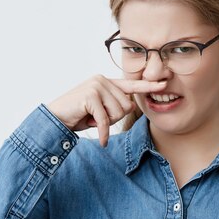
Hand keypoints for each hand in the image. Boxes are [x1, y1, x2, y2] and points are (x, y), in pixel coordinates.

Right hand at [47, 75, 165, 146]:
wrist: (55, 118)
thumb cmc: (77, 115)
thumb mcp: (99, 110)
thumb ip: (114, 104)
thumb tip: (132, 104)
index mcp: (106, 81)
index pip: (131, 84)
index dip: (148, 85)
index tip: (164, 84)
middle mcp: (102, 79)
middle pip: (127, 105)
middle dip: (114, 118)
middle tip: (97, 119)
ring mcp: (96, 86)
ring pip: (118, 112)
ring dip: (106, 123)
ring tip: (91, 120)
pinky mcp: (91, 96)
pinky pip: (106, 120)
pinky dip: (103, 133)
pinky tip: (100, 139)